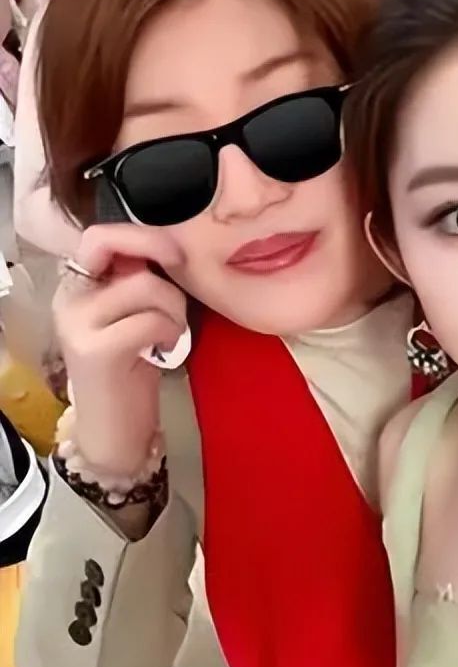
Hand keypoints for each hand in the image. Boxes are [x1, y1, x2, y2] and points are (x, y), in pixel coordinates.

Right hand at [53, 224, 187, 476]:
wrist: (115, 430)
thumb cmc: (132, 368)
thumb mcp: (134, 314)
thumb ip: (138, 280)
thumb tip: (172, 244)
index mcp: (78, 285)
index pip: (100, 236)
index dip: (142, 236)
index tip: (176, 255)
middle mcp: (70, 298)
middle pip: (123, 252)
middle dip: (166, 272)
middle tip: (178, 304)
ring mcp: (77, 324)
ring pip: (145, 286)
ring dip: (175, 308)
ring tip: (173, 333)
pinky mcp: (95, 351)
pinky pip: (151, 320)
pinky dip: (171, 331)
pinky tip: (168, 349)